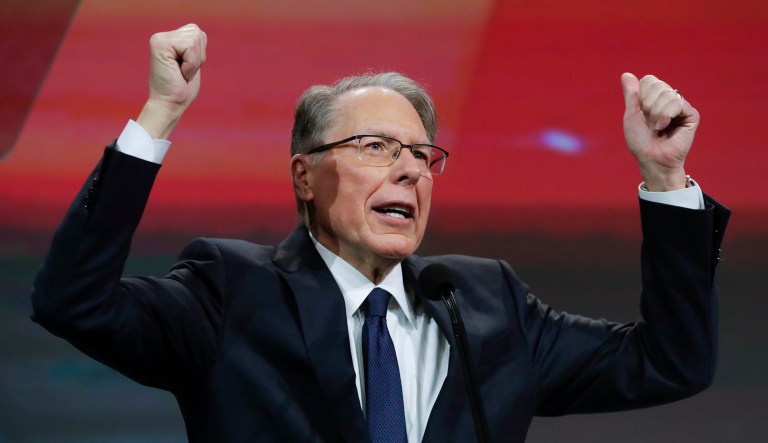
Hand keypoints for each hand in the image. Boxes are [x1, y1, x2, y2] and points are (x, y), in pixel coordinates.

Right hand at [137, 24, 206, 139]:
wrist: (170, 105)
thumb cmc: (182, 90)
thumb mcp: (192, 64)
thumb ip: (194, 47)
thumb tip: (200, 33)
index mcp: (169, 39)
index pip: (198, 34)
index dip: (200, 54)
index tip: (187, 69)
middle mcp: (161, 37)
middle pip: (197, 33)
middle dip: (198, 57)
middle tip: (184, 72)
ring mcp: (159, 39)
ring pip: (194, 39)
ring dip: (194, 62)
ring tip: (181, 73)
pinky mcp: (160, 45)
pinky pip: (190, 47)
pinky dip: (191, 64)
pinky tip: (180, 73)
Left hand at [621, 73, 698, 190]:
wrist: (651, 158)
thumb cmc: (640, 141)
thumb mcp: (631, 115)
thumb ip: (631, 94)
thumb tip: (626, 74)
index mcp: (656, 97)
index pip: (649, 80)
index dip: (641, 97)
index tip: (641, 114)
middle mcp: (670, 99)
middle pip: (657, 85)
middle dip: (648, 106)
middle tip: (650, 123)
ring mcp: (682, 106)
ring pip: (667, 94)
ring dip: (656, 114)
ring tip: (657, 128)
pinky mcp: (692, 115)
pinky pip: (677, 103)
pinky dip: (666, 115)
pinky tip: (665, 128)